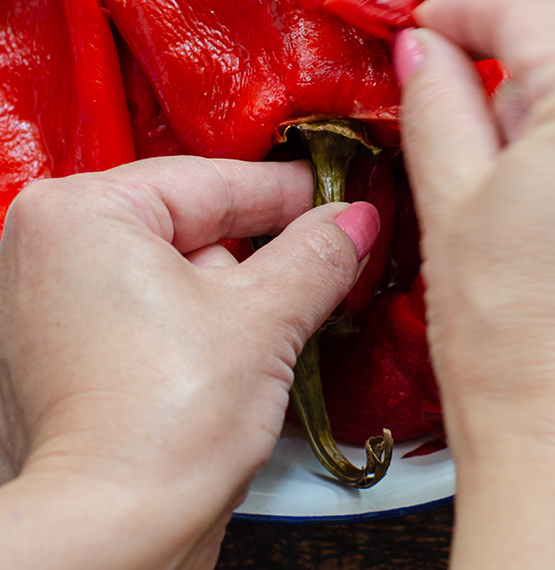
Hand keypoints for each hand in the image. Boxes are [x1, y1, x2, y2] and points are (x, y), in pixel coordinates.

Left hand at [0, 155, 378, 569]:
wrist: (108, 542)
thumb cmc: (157, 428)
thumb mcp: (264, 317)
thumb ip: (316, 254)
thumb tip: (352, 219)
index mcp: (79, 212)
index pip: (209, 182)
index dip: (287, 192)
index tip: (338, 197)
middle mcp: (45, 249)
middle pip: (188, 226)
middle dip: (259, 249)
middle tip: (327, 254)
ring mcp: (41, 307)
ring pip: (168, 271)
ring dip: (230, 291)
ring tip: (279, 318)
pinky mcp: (53, 359)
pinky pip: (141, 313)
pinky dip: (191, 323)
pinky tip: (236, 349)